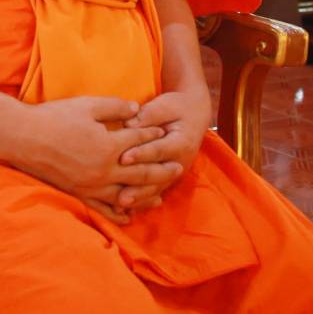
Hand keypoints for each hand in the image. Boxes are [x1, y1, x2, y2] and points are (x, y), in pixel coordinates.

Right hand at [2, 97, 181, 208]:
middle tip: (178, 168)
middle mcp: (105, 170)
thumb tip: (137, 110)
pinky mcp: (79, 193)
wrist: (23, 138)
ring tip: (162, 195)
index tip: (166, 133)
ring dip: (147, 194)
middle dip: (162, 169)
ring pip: (128, 194)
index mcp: (109, 145)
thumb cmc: (54, 118)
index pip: (139, 141)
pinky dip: (119, 212)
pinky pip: (104, 208)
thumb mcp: (87, 105)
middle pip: (141, 171)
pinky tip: (129, 214)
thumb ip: (115, 107)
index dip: (154, 135)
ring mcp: (92, 185)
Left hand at [114, 88, 212, 207]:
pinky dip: (140, 200)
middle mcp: (180, 162)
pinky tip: (123, 208)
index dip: (141, 154)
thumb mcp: (165, 105)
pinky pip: (153, 191)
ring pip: (155, 188)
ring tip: (119, 204)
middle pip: (157, 176)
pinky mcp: (167, 177)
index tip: (123, 158)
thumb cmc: (175, 107)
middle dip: (137, 186)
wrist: (193, 114)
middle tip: (119, 194)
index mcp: (181, 142)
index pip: (158, 150)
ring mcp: (174, 173)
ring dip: (138, 198)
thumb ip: (148, 114)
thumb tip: (129, 123)